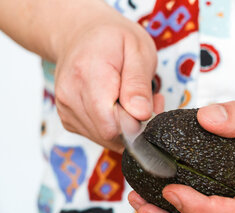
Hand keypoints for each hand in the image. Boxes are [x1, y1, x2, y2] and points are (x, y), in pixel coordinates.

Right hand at [54, 13, 162, 151]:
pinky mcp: (68, 118)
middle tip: (146, 100)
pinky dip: (114, 126)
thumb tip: (141, 114)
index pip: (112, 124)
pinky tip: (119, 105)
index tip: (150, 104)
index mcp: (88, 75)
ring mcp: (65, 108)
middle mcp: (70, 95)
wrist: (81, 32)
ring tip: (132, 99)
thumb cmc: (113, 39)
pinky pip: (97, 135)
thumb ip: (139, 85)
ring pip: (104, 138)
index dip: (137, 123)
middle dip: (134, 124)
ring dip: (125, 126)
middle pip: (109, 134)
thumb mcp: (138, 51)